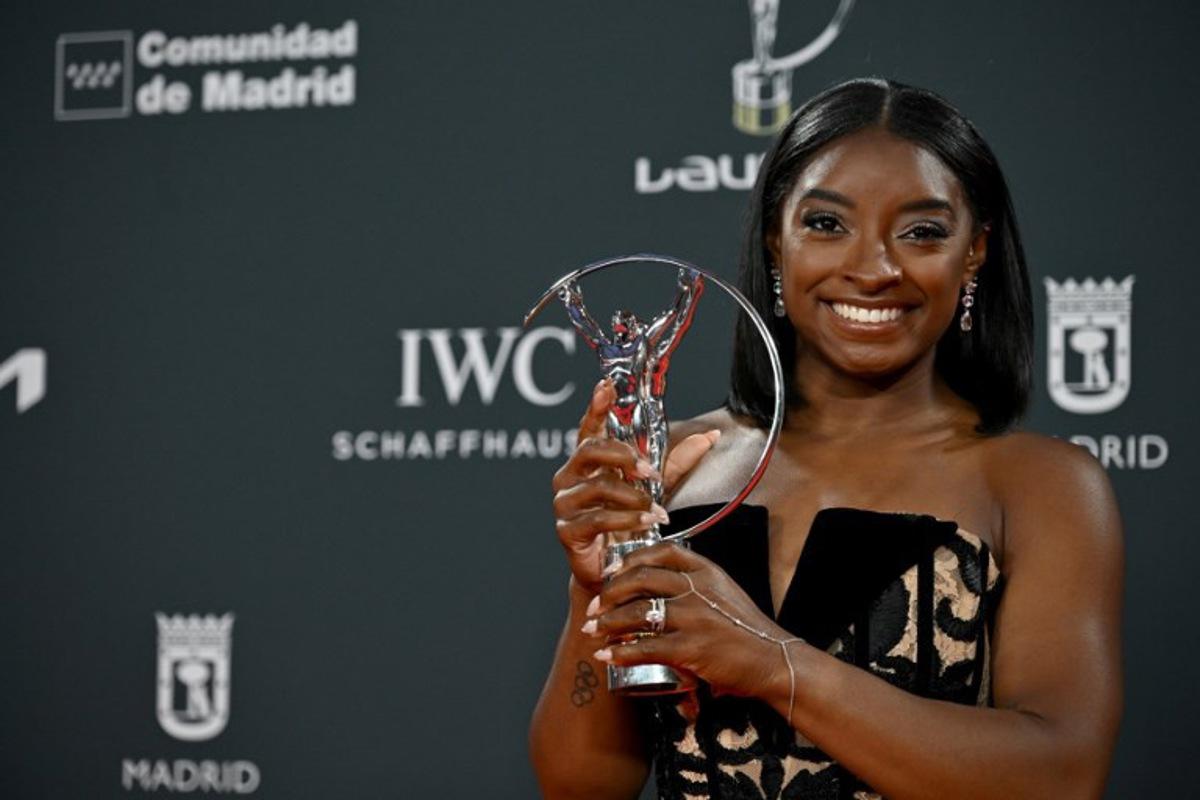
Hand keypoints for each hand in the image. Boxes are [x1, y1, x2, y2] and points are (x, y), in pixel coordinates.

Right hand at [551, 379, 719, 593]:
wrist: (615, 571)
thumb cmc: (629, 524)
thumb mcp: (655, 488)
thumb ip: (676, 462)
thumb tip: (711, 435)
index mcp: (587, 462)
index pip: (589, 427)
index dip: (595, 406)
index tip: (606, 386)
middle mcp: (570, 477)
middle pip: (591, 450)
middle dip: (624, 456)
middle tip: (650, 471)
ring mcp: (564, 503)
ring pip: (598, 486)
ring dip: (634, 495)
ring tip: (657, 509)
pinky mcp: (566, 530)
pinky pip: (598, 517)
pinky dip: (629, 518)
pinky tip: (650, 522)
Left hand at [584, 542, 790, 699]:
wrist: (774, 660)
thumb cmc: (747, 629)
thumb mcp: (724, 592)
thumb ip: (695, 583)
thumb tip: (656, 585)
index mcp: (706, 571)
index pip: (661, 551)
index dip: (630, 559)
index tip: (612, 572)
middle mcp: (698, 589)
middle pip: (641, 578)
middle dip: (609, 592)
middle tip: (595, 607)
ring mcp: (695, 617)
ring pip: (637, 612)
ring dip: (608, 622)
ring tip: (594, 631)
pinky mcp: (691, 648)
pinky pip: (646, 646)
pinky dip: (621, 651)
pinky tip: (608, 655)